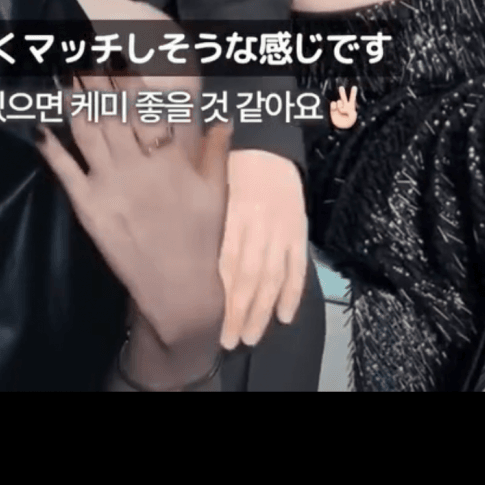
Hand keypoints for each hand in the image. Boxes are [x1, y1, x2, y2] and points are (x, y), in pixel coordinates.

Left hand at [37, 74, 229, 348]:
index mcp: (167, 156)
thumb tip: (224, 116)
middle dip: (94, 77)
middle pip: (110, 111)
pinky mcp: (88, 207)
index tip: (115, 50)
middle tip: (78, 48)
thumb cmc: (200, 236)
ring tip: (61, 71)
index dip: (128, 77)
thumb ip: (215, 150)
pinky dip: (52, 148)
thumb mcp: (216, 190)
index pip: (144, 106)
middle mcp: (135, 163)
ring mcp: (109, 184)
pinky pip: (66, 171)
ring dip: (73, 100)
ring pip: (86, 131)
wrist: (177, 287)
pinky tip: (39, 126)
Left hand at [219, 150, 307, 349]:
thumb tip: (186, 261)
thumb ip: (206, 224)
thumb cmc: (230, 167)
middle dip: (239, 312)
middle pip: (250, 276)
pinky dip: (293, 292)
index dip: (222, 297)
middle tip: (230, 341)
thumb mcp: (211, 188)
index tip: (211, 325)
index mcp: (234, 213)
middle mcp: (259, 224)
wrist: (267, 143)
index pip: (228, 263)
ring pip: (274, 276)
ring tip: (251, 336)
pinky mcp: (299, 230)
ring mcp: (282, 229)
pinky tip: (285, 316)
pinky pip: (298, 266)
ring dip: (263, 310)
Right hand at [329, 86, 358, 129]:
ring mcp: (338, 106)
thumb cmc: (348, 122)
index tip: (354, 87)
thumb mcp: (352, 118)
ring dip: (340, 105)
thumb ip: (351, 112)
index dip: (353, 93)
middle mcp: (344, 105)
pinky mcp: (333, 109)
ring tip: (341, 111)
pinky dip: (334, 106)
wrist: (341, 127)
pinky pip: (333, 103)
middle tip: (341, 87)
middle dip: (342, 92)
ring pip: (339, 101)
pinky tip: (335, 110)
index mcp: (351, 107)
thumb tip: (343, 107)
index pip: (352, 99)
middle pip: (343, 97)